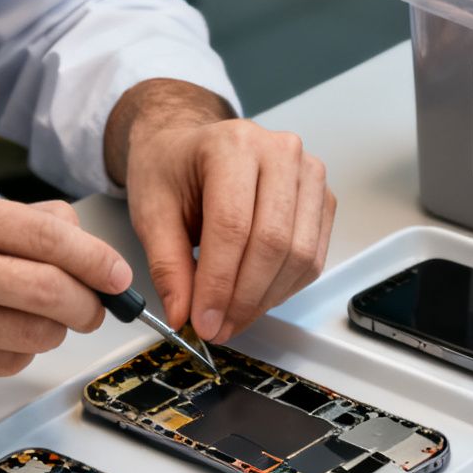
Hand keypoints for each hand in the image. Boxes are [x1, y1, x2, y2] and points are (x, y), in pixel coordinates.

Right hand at [0, 185, 131, 393]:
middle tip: (92, 308)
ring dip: (50, 332)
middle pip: (48, 289)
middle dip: (86, 304)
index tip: (116, 274)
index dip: (94, 258)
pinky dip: (13, 354)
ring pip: (32, 333)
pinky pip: (2, 364)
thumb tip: (75, 234)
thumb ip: (2, 221)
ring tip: (33, 321)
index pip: (43, 235)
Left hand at [107, 79, 335, 343]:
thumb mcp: (151, 212)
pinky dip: (283, 289)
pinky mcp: (322, 199)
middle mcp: (280, 153)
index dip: (218, 283)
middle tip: (216, 328)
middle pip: (273, 243)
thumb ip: (167, 265)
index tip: (201, 321)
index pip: (233, 226)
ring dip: (264, 299)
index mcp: (232, 146)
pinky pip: (312, 257)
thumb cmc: (170, 169)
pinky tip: (253, 299)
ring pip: (299, 255)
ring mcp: (309, 174)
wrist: (189, 144)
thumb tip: (183, 314)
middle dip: (242, 298)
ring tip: (230, 319)